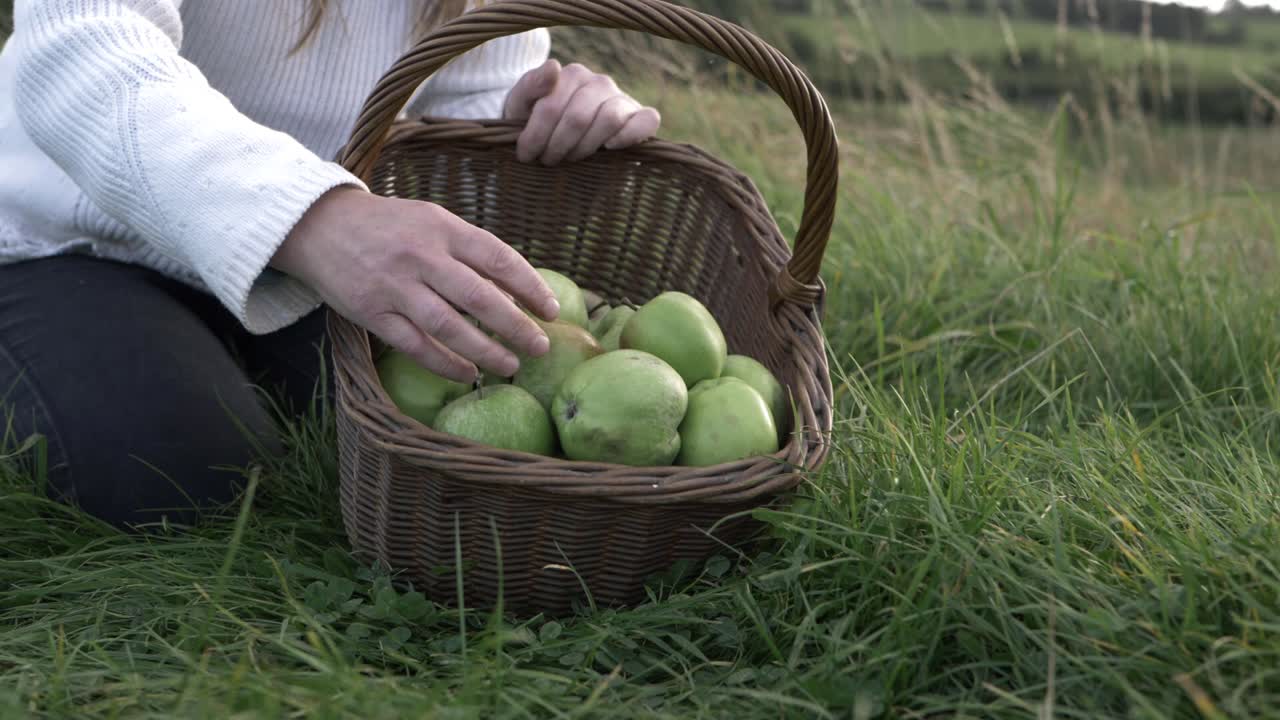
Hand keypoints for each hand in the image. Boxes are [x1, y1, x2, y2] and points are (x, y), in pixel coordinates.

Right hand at [272, 187, 558, 383]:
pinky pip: (415, 345)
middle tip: (540, 347)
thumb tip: (517, 289)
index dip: (529, 286)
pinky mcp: (372, 312)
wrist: (321, 225)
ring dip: (485, 350)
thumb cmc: (390, 227)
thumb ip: (469, 250)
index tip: (551, 310)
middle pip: (479, 297)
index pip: (498, 258)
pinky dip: (445, 364)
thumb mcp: (432, 221)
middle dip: (516, 326)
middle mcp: (421, 256)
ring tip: (510, 366)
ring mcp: (395, 286)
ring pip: (449, 326)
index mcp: (443, 229)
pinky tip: (468, 374)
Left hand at [504, 60, 660, 165]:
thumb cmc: (536, 124)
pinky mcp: (640, 117)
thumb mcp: (521, 106)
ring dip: (584, 147)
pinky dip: (629, 135)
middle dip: (557, 146)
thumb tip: (554, 66)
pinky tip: (609, 147)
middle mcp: (600, 82)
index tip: (526, 154)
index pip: (551, 107)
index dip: (535, 136)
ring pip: (608, 119)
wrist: (559, 143)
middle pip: (577, 118)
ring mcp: (622, 99)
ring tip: (571, 158)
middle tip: (547, 160)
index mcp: (572, 75)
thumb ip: (530, 86)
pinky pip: (647, 120)